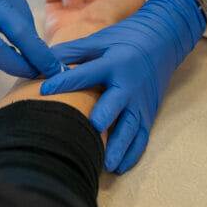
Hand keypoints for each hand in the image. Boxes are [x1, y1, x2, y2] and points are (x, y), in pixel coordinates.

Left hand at [41, 0, 205, 173]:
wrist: (163, 39)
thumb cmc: (126, 38)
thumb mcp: (101, 39)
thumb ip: (73, 51)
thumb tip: (42, 60)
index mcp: (114, 62)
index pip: (87, 73)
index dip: (65, 81)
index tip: (44, 91)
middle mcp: (128, 84)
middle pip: (116, 102)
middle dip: (105, 116)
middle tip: (93, 129)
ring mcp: (140, 101)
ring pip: (131, 127)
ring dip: (120, 146)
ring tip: (106, 164)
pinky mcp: (149, 113)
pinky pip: (142, 137)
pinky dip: (132, 153)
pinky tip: (120, 167)